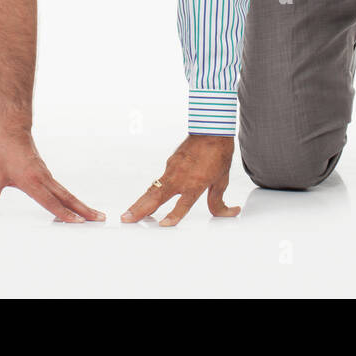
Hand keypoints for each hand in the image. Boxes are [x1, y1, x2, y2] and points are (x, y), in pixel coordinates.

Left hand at [0, 128, 103, 222]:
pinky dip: (71, 199)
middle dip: (84, 210)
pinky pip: (61, 189)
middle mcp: (44, 179)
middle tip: (99, 218)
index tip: (78, 222)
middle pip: (67, 198)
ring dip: (81, 205)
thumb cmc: (6, 151)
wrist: (13, 130)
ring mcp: (47, 176)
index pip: (51, 202)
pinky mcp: (46, 174)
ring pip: (67, 194)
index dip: (65, 214)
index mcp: (32, 182)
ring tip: (93, 215)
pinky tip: (74, 205)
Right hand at [121, 134, 240, 226]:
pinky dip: (149, 192)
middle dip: (140, 210)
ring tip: (128, 214)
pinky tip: (144, 199)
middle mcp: (180, 178)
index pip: (182, 204)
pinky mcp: (170, 163)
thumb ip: (218, 200)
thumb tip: (228, 212)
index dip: (173, 216)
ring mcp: (172, 169)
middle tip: (127, 219)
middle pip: (156, 197)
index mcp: (195, 184)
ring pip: (152, 189)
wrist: (211, 130)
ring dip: (139, 202)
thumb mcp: (222, 180)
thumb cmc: (218, 153)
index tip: (163, 225)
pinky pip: (158, 180)